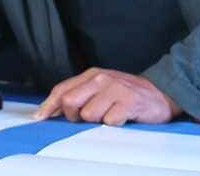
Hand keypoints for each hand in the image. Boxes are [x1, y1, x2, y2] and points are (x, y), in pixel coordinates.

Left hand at [34, 68, 182, 125]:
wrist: (160, 94)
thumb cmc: (126, 94)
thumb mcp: (101, 89)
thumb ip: (79, 95)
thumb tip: (53, 110)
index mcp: (92, 75)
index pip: (63, 89)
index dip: (49, 105)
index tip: (39, 118)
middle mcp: (102, 79)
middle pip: (71, 102)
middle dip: (75, 115)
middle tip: (90, 117)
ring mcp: (115, 89)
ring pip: (89, 115)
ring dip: (97, 121)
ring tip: (111, 114)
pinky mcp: (128, 102)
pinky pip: (109, 122)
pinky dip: (113, 125)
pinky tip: (122, 118)